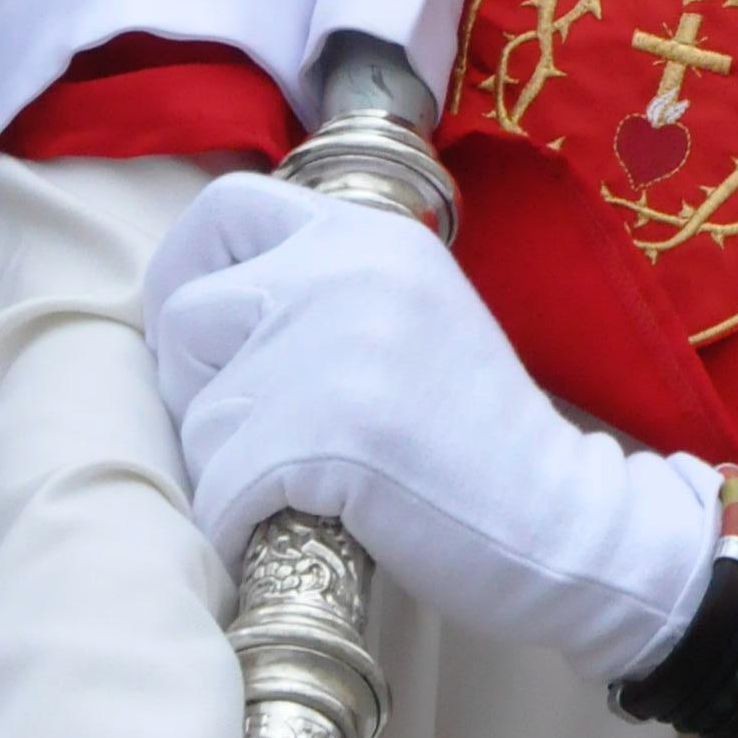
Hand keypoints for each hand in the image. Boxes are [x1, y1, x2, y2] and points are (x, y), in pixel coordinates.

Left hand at [143, 172, 717, 676]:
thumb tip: (203, 301)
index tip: (199, 338)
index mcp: (367, 234)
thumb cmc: (474, 430)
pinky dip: (240, 527)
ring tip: (300, 488)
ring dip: (228, 472)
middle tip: (251, 435)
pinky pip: (217, 493)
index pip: (225, 210)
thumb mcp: (411, 308)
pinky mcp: (321, 437)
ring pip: (198, 421)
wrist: (554, 516)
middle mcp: (341, 272)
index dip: (186, 271)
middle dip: (196, 390)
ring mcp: (330, 351)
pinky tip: (297, 527)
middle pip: (183, 320)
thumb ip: (327, 284)